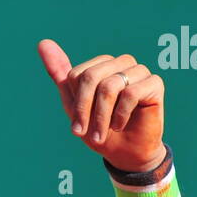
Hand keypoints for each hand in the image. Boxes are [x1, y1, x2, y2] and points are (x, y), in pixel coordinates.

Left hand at [37, 39, 164, 171]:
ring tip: (106, 131)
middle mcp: (121, 63)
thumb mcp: (74, 106)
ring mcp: (139, 71)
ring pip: (110, 86)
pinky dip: (121, 115)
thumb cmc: (101, 131)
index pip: (77, 75)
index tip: (80, 125)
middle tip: (89, 134)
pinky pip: (131, 93)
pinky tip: (121, 125)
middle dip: (86, 110)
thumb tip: (42, 42)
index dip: (77, 104)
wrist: (126, 154)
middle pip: (92, 77)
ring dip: (103, 116)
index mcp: (102, 65)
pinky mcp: (154, 84)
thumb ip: (59, 74)